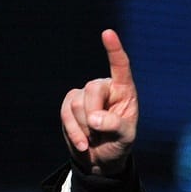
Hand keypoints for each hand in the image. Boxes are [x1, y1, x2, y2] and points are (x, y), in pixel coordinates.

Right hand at [61, 29, 137, 174]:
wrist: (100, 158)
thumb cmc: (119, 144)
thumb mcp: (125, 138)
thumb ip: (114, 125)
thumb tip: (94, 118)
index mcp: (124, 92)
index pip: (121, 68)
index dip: (114, 51)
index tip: (108, 33)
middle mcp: (105, 88)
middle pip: (93, 89)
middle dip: (95, 115)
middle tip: (101, 134)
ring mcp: (85, 95)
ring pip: (78, 104)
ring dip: (86, 127)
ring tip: (96, 137)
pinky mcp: (69, 103)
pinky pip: (66, 114)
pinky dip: (74, 132)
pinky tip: (83, 144)